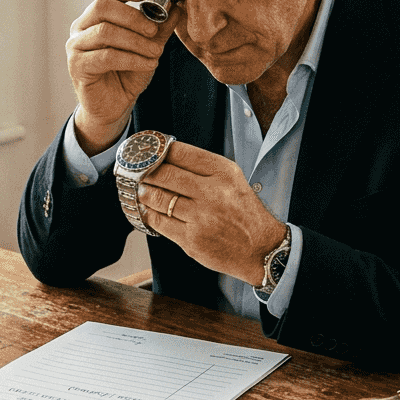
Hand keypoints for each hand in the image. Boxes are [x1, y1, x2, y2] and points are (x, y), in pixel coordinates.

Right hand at [66, 0, 179, 154]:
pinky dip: (131, 58)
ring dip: (136, 41)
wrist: (114, 106)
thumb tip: (177, 8)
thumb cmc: (126, 74)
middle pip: (103, 7)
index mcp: (96, 17)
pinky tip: (148, 64)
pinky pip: (106, 56)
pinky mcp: (77, 66)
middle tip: (154, 30)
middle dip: (133, 16)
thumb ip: (159, 28)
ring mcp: (76, 46)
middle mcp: (81, 27)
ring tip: (156, 53)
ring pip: (105, 32)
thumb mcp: (148, 47)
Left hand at [135, 142, 286, 284]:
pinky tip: (148, 210)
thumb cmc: (244, 213)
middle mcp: (211, 192)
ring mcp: (200, 217)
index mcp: (223, 172)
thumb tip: (165, 159)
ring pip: (158, 198)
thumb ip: (203, 169)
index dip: (158, 151)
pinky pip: (159, 222)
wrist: (261, 248)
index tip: (148, 152)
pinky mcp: (191, 240)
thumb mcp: (232, 180)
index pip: (180, 153)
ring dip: (144, 192)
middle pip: (164, 174)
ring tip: (142, 190)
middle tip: (138, 171)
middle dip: (146, 172)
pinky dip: (148, 214)